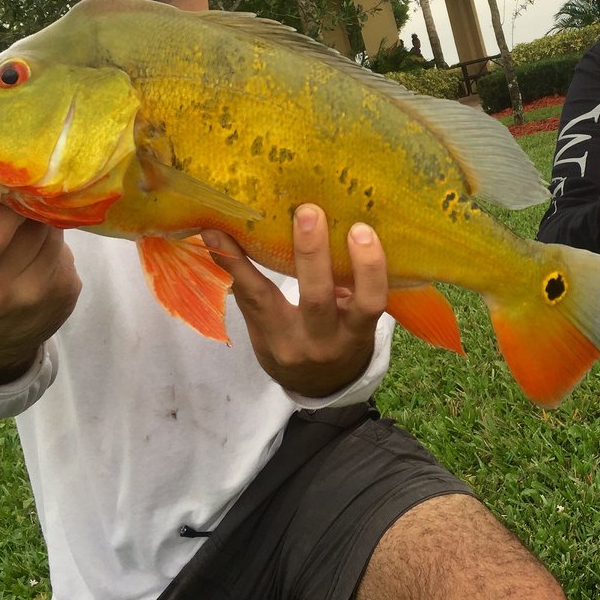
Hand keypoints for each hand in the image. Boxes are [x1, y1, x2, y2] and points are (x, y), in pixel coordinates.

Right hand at [0, 204, 79, 383]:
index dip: (4, 207)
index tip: (6, 189)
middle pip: (28, 231)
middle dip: (26, 208)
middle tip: (20, 200)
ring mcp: (35, 300)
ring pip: (52, 237)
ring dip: (41, 225)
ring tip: (26, 228)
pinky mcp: (65, 298)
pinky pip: (66, 253)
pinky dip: (53, 246)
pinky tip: (38, 254)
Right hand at [208, 204, 387, 397]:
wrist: (327, 387)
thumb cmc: (290, 347)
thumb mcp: (263, 329)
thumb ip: (250, 289)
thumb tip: (224, 235)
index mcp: (278, 338)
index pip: (256, 297)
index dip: (236, 264)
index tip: (218, 231)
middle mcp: (314, 341)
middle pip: (315, 297)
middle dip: (312, 253)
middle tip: (308, 212)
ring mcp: (349, 337)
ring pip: (365, 303)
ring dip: (365, 264)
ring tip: (359, 230)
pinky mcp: (373, 330)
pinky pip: (381, 300)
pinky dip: (379, 270)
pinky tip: (375, 239)